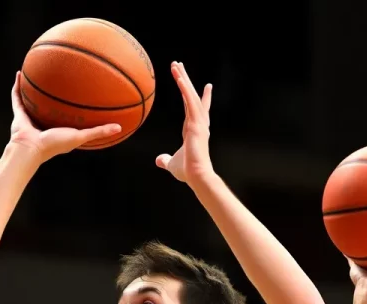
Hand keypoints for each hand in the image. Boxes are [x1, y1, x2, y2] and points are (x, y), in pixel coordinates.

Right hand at [8, 72, 120, 161]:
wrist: (31, 148)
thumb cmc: (55, 145)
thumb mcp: (81, 136)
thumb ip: (99, 132)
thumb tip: (119, 128)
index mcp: (59, 129)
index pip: (68, 116)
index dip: (73, 107)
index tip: (82, 95)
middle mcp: (44, 122)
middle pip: (49, 105)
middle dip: (54, 94)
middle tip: (62, 79)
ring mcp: (31, 118)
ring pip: (32, 100)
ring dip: (34, 88)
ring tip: (38, 73)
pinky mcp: (19, 114)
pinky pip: (17, 96)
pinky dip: (18, 85)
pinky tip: (20, 72)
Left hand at [156, 62, 213, 185]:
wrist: (196, 176)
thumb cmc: (188, 171)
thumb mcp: (172, 164)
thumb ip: (165, 160)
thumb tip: (158, 160)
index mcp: (194, 130)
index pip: (197, 109)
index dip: (202, 98)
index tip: (207, 86)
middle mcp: (198, 123)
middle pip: (192, 97)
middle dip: (186, 80)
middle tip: (179, 65)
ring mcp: (198, 122)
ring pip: (190, 95)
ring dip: (183, 79)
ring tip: (176, 65)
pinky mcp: (196, 124)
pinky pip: (190, 102)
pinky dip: (185, 89)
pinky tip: (179, 78)